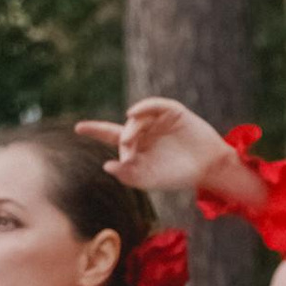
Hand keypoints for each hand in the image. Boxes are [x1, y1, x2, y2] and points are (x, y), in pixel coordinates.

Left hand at [73, 98, 257, 209]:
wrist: (208, 168)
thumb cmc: (178, 176)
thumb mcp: (150, 179)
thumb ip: (128, 175)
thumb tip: (106, 165)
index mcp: (137, 147)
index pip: (111, 135)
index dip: (95, 130)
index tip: (78, 128)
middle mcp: (145, 131)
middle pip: (124, 130)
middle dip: (123, 141)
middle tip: (128, 157)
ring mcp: (158, 120)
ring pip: (137, 118)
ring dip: (131, 128)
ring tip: (130, 142)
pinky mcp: (173, 111)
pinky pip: (154, 105)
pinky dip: (143, 107)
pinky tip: (132, 113)